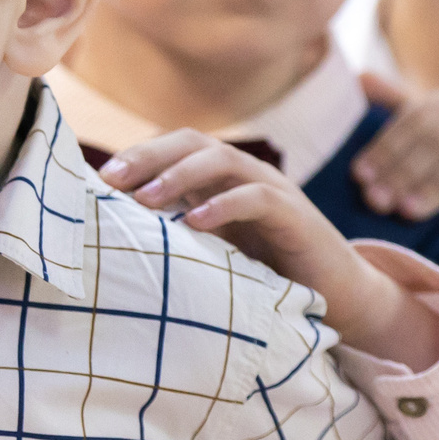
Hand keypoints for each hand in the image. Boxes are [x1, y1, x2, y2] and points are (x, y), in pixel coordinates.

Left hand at [104, 130, 438, 369]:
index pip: (177, 147)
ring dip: (179, 175)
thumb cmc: (271, 276)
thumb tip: (118, 238)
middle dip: (149, 156)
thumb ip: (180, 236)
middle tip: (110, 180)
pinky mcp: (295, 215)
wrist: (339, 296)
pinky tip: (194, 222)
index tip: (99, 179)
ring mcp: (274, 190)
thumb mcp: (217, 252)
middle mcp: (247, 175)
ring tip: (146, 198)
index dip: (139, 155)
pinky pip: (257, 197)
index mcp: (225, 179)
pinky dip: (223, 204)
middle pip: (193, 143)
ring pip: (223, 160)